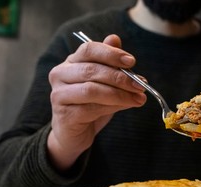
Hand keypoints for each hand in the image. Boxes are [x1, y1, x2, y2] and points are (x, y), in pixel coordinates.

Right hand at [47, 34, 146, 170]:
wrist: (75, 134)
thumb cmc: (91, 105)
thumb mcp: (105, 83)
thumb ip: (110, 64)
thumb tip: (116, 39)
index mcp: (71, 62)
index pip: (89, 49)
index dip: (111, 53)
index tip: (131, 61)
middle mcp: (60, 75)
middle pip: (92, 70)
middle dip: (120, 78)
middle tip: (140, 85)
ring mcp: (59, 95)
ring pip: (93, 90)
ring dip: (120, 94)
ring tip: (138, 99)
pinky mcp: (65, 115)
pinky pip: (91, 109)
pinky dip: (112, 107)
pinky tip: (125, 107)